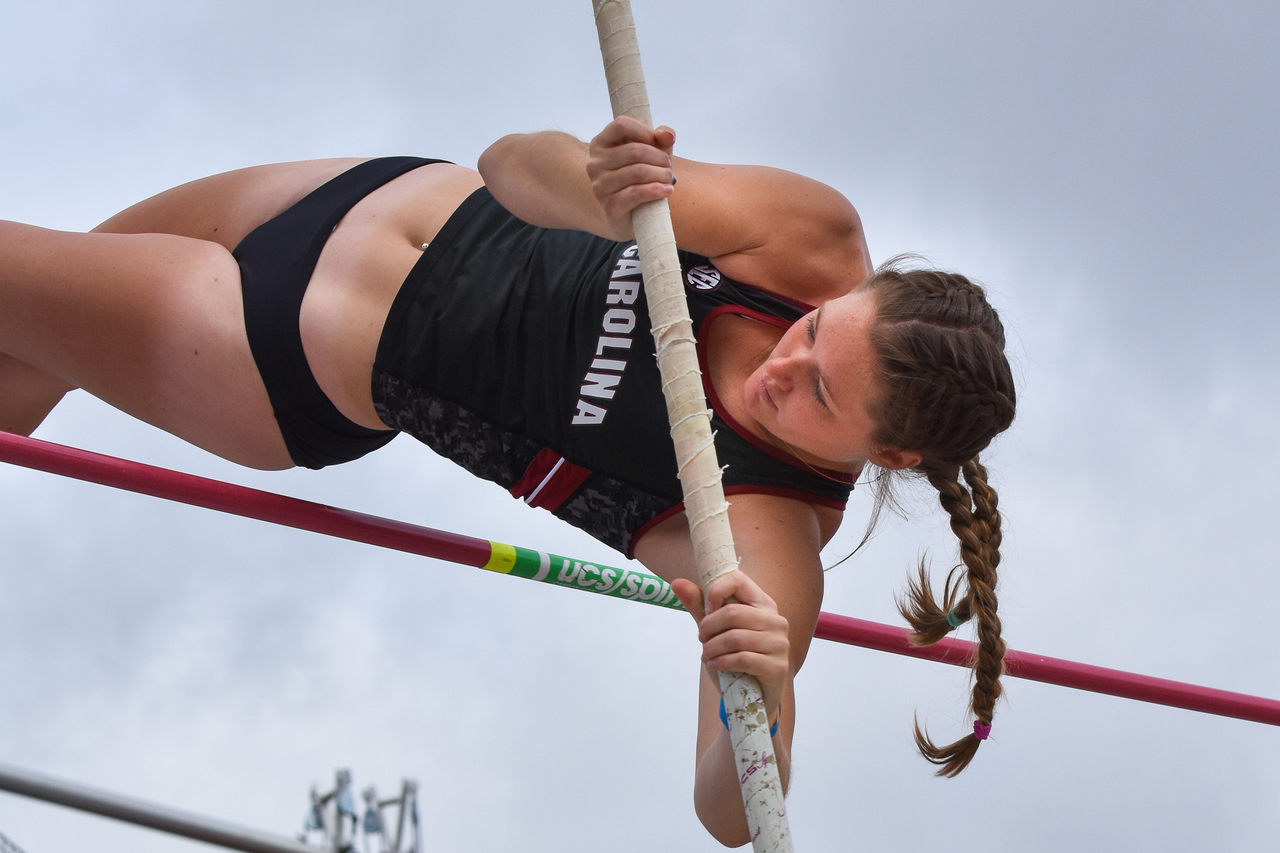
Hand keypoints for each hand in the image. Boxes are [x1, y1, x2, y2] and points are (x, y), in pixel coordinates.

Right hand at [586, 116, 676, 239]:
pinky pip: (635, 193)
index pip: (621, 125)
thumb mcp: (652, 154)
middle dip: (659, 158)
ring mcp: (600, 186)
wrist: (629, 214)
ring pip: (638, 172)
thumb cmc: (639, 179)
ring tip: (669, 179)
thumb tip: (667, 134)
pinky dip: (656, 190)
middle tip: (668, 167)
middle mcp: (595, 163)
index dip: (645, 131)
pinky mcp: (609, 206)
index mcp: (601, 143)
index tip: (659, 143)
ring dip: (661, 175)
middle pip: (634, 151)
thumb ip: (660, 140)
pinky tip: (667, 190)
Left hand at [672, 571, 788, 724]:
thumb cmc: (734, 657)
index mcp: (762, 603)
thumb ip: (698, 606)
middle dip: (708, 627)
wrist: (752, 695)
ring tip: (707, 655)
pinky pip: (743, 659)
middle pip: (732, 613)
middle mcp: (775, 620)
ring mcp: (779, 644)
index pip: (737, 580)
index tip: (706, 610)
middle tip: (701, 639)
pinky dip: (722, 662)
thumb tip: (676, 583)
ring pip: (735, 638)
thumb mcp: (714, 629)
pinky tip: (715, 665)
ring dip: (712, 648)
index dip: (715, 592)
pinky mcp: (777, 667)